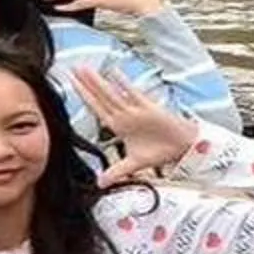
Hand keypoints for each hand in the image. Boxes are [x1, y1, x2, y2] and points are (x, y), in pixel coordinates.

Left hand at [71, 64, 200, 186]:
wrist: (182, 148)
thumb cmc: (159, 150)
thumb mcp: (134, 164)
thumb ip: (116, 171)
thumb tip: (101, 183)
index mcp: (118, 125)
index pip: (97, 108)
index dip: (84, 97)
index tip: (71, 85)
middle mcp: (124, 115)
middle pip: (101, 97)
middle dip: (86, 85)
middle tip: (72, 69)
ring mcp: (135, 111)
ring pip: (112, 94)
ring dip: (98, 82)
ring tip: (85, 69)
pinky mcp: (149, 109)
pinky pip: (134, 95)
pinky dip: (125, 85)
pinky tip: (114, 73)